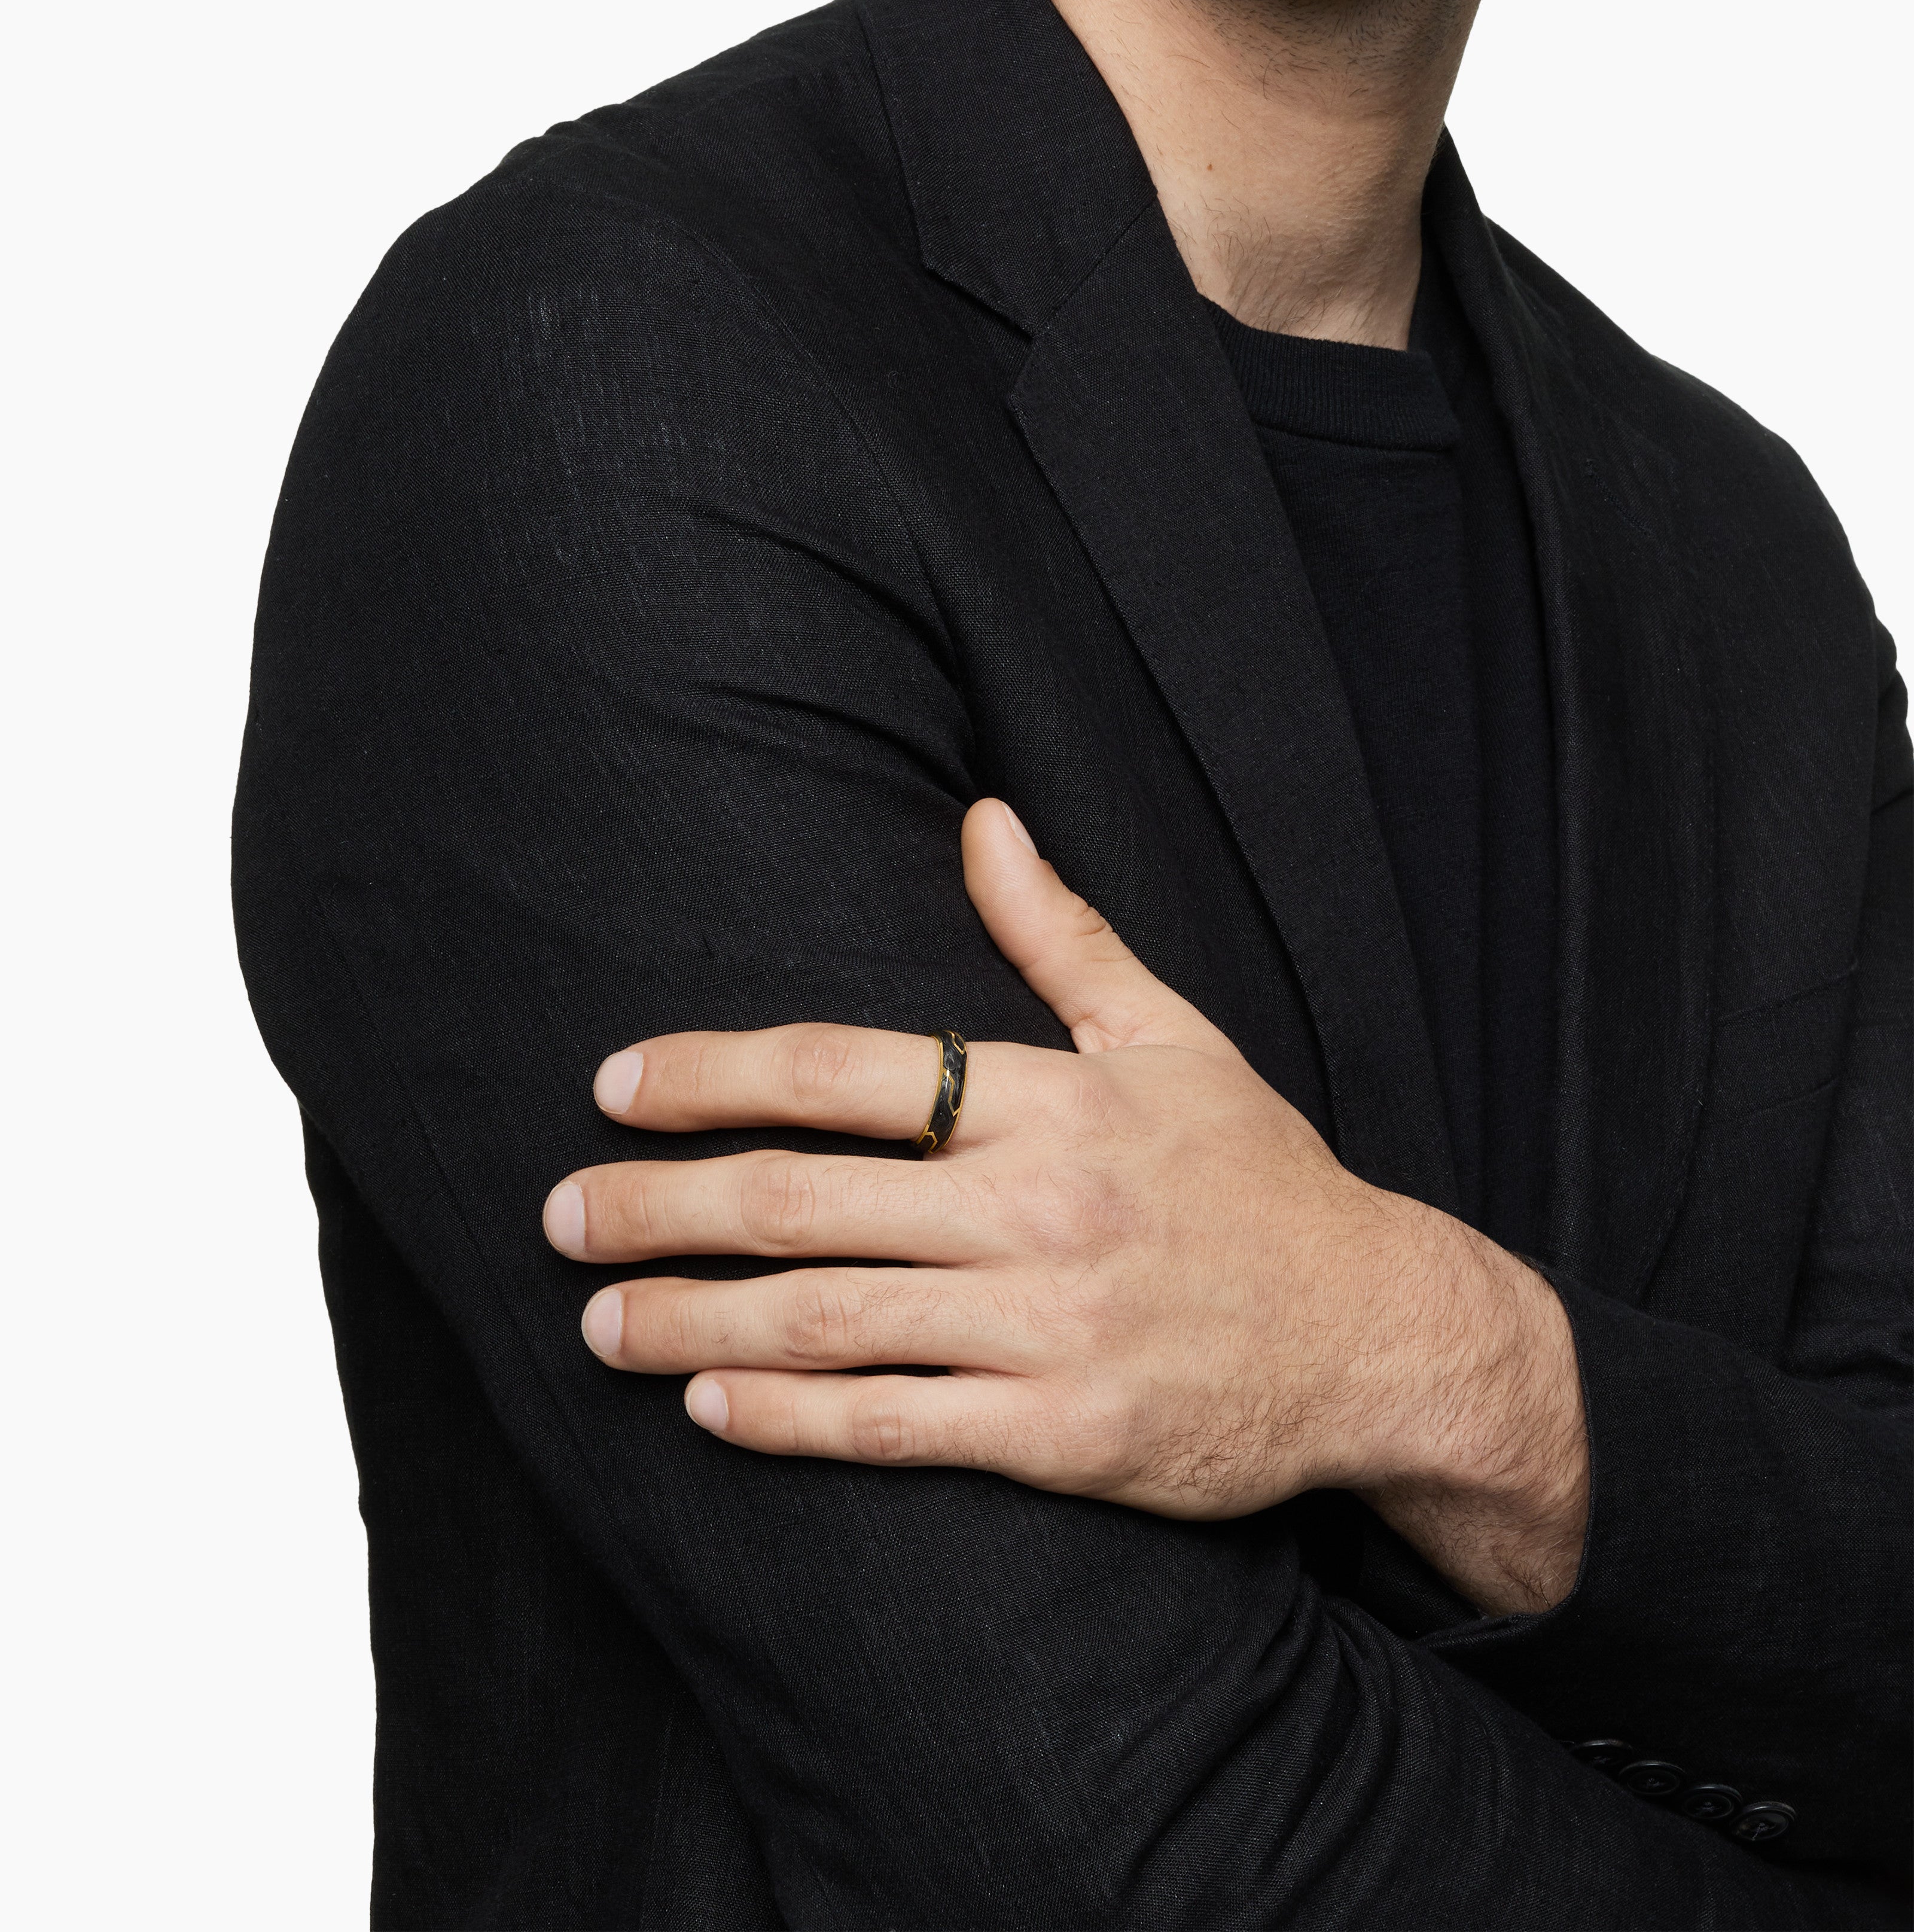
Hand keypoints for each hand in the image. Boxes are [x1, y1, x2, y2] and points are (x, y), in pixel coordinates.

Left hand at [545, 800, 1587, 1612]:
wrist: (1381, 1335)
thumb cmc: (1258, 1177)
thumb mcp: (1172, 1035)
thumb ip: (1061, 933)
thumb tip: (983, 817)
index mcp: (1054, 1098)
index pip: (843, 1069)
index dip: (712, 1073)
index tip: (615, 1087)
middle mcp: (1039, 1207)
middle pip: (804, 1200)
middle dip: (661, 1207)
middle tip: (559, 1217)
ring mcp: (1049, 1329)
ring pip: (828, 1322)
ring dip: (693, 1322)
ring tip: (599, 1322)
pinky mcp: (1066, 1437)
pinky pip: (897, 1433)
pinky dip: (791, 1422)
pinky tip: (708, 1410)